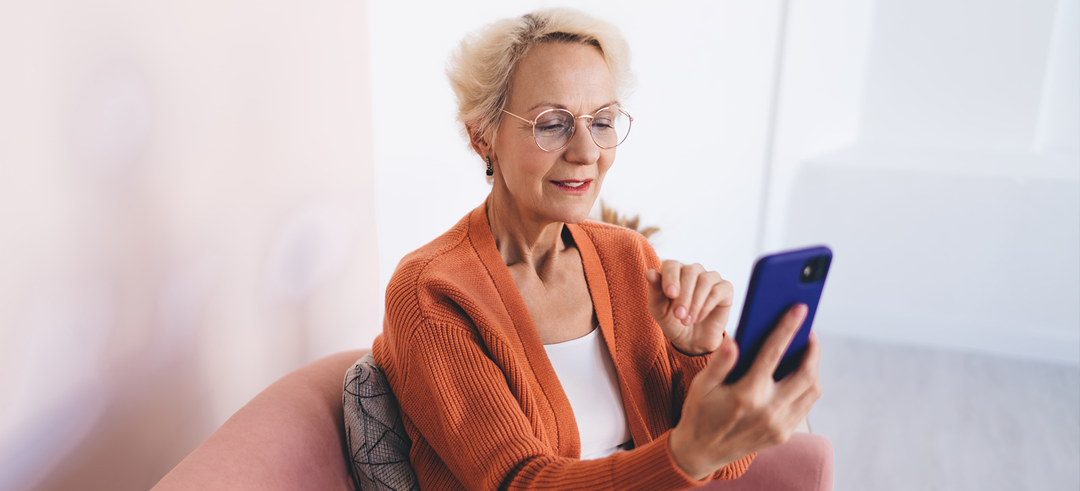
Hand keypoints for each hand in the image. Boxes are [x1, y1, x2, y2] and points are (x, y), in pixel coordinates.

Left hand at [645, 260, 732, 354]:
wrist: (691, 340)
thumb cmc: (672, 321)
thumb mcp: (659, 310)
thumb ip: (654, 291)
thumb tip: (649, 273)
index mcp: (674, 272)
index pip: (672, 264)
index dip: (671, 277)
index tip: (670, 294)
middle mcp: (693, 271)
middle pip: (690, 271)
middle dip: (684, 295)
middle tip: (679, 315)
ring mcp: (710, 278)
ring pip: (705, 280)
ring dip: (695, 302)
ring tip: (687, 320)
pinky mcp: (725, 289)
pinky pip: (718, 290)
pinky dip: (707, 306)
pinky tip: (698, 318)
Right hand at [668, 304, 821, 479]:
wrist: (700, 453)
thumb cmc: (699, 414)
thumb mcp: (701, 386)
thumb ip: (719, 363)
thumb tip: (733, 341)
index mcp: (746, 395)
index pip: (773, 353)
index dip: (788, 328)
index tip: (800, 310)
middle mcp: (768, 412)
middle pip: (806, 374)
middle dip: (812, 350)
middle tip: (808, 333)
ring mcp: (778, 426)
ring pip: (811, 391)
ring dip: (813, 369)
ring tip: (806, 352)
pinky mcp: (783, 434)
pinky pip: (805, 406)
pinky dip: (807, 387)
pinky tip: (798, 374)